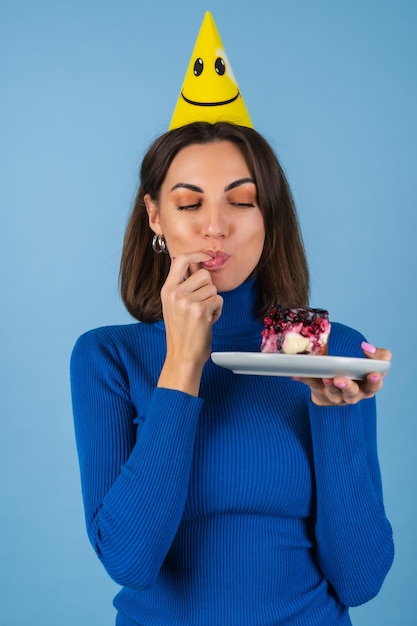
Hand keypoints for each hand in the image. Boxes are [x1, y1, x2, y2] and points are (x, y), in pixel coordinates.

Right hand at [157, 252, 223, 394]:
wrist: (183, 356)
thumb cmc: (182, 333)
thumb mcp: (174, 305)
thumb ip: (183, 285)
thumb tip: (198, 263)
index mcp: (167, 290)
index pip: (180, 259)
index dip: (196, 254)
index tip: (206, 256)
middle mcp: (175, 293)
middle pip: (204, 274)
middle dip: (209, 288)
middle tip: (201, 304)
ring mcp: (186, 301)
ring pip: (213, 288)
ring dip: (213, 302)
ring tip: (202, 315)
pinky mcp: (200, 310)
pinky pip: (218, 301)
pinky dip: (217, 311)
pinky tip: (207, 321)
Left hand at [294, 342, 391, 406]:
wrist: (338, 383)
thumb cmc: (357, 371)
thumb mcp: (370, 362)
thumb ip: (378, 355)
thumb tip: (366, 347)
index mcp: (367, 386)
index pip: (374, 385)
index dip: (375, 381)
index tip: (373, 374)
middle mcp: (353, 394)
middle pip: (352, 393)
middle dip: (347, 386)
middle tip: (340, 379)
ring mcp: (335, 396)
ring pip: (332, 393)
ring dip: (328, 385)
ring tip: (325, 378)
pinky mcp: (320, 392)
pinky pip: (312, 386)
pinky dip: (307, 379)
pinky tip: (300, 374)